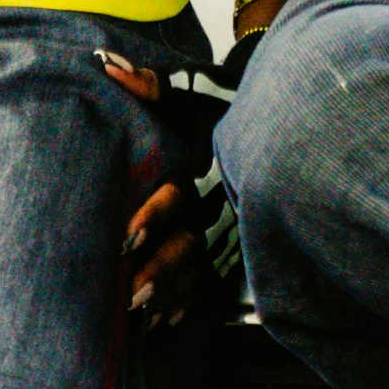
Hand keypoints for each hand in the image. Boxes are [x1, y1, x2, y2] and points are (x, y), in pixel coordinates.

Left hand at [102, 35, 245, 324]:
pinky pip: (220, 283)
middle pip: (193, 244)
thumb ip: (150, 84)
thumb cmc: (225, 99)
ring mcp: (238, 229)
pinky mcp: (243, 246)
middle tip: (129, 293)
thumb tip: (106, 66)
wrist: (282, 108)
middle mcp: (227, 203)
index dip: (155, 217)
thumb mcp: (192, 87)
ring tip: (141, 317)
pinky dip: (193, 303)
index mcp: (210, 166)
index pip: (181, 197)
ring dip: (174, 294)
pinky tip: (166, 322)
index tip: (126, 238)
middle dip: (162, 270)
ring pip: (205, 270)